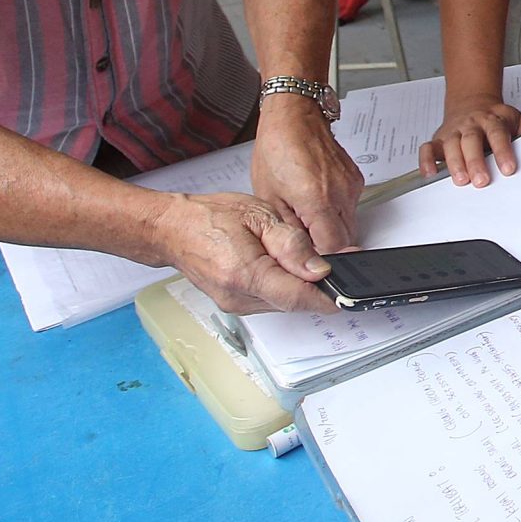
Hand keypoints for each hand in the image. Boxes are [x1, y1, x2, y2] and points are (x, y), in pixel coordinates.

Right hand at [158, 192, 335, 313]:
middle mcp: (239, 298)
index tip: (349, 291)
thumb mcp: (259, 216)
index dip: (328, 296)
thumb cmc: (209, 217)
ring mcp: (235, 305)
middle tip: (332, 263)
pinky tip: (278, 264)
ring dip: (297, 284)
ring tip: (293, 256)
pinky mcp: (235, 304)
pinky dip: (281, 285)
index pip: (298, 298)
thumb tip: (320, 269)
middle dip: (316, 285)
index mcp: (245, 275)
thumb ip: (292, 244)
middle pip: (293, 302)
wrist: (171, 229)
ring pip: (283, 302)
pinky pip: (269, 300)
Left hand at [249, 98, 361, 252]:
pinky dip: (337, 210)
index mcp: (317, 200)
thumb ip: (288, 229)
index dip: (320, 257)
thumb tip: (299, 251)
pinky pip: (351, 206)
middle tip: (305, 236)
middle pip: (346, 239)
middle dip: (327, 244)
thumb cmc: (277, 148)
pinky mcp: (356, 179)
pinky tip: (317, 198)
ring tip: (308, 212)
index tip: (309, 257)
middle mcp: (340, 194)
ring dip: (332, 227)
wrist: (294, 117)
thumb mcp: (269, 196)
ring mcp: (351, 186)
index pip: (333, 247)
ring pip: (351, 223)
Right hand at [421, 91, 520, 183]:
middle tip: (482, 181)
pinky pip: (427, 148)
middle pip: (471, 140)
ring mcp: (453, 132)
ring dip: (454, 163)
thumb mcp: (516, 120)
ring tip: (461, 180)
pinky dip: (426, 161)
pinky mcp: (438, 139)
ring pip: (450, 145)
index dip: (503, 151)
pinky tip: (430, 174)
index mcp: (492, 120)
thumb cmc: (495, 118)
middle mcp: (471, 125)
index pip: (498, 134)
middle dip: (476, 161)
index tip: (509, 169)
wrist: (472, 102)